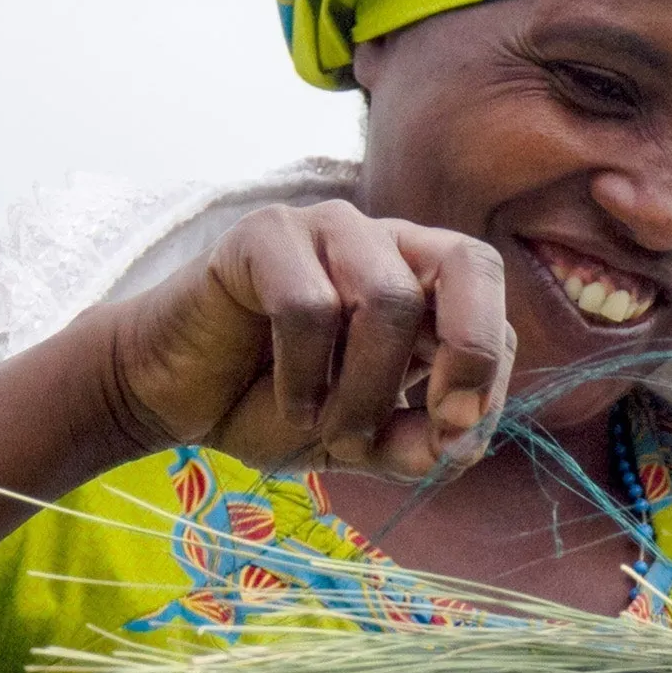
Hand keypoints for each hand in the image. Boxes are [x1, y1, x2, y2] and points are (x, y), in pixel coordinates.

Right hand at [105, 200, 515, 477]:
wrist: (176, 398)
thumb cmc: (276, 406)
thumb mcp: (364, 441)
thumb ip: (419, 444)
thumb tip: (463, 442)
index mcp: (426, 288)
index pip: (495, 318)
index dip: (487, 383)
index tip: (453, 440)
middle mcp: (387, 245)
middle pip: (470, 264)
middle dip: (469, 350)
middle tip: (440, 420)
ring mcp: (327, 229)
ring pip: (388, 299)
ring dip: (364, 390)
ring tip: (327, 425)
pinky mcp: (266, 233)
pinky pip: (309, 305)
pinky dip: (303, 375)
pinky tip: (286, 402)